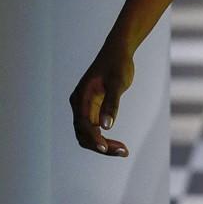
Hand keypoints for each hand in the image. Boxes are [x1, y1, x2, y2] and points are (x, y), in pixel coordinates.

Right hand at [69, 35, 133, 156]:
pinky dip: (106, 139)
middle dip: (101, 146)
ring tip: (123, 151)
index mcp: (80, 98)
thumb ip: (111, 104)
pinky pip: (96, 131)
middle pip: (84, 134)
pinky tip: (120, 146)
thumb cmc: (117, 65)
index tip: (107, 148)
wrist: (118, 52)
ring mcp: (85, 109)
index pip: (84, 124)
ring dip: (103, 146)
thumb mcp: (117, 83)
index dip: (94, 138)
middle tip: (123, 151)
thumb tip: (106, 126)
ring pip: (89, 135)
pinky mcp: (93, 110)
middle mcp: (79, 105)